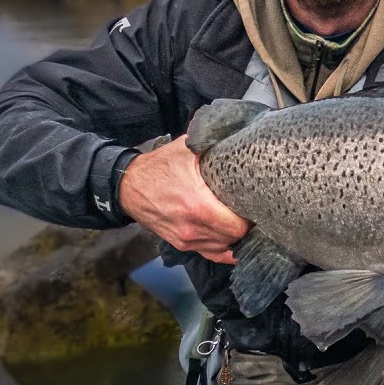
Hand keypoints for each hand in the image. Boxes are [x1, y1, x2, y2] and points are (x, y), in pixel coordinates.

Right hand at [118, 135, 249, 264]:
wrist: (129, 186)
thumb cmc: (158, 167)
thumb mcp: (186, 149)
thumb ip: (212, 141)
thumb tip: (238, 131)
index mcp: (197, 205)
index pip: (237, 226)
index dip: (251, 218)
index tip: (255, 205)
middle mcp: (192, 228)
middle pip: (233, 238)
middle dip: (246, 226)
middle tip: (251, 211)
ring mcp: (186, 239)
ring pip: (223, 247)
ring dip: (234, 236)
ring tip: (241, 220)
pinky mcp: (181, 244)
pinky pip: (210, 253)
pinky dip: (223, 248)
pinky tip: (231, 239)